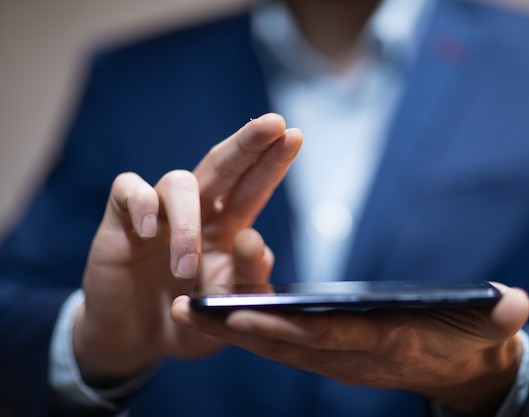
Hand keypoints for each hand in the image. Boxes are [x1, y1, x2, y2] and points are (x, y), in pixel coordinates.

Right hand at [73, 114, 301, 384]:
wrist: (135, 340)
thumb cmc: (188, 320)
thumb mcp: (226, 309)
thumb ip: (245, 281)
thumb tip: (255, 241)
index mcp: (227, 227)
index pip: (253, 187)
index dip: (272, 162)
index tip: (295, 135)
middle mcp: (197, 210)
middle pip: (223, 165)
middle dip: (248, 143)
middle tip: (274, 123)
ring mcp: (159, 211)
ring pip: (178, 182)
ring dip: (187, 224)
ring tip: (186, 271)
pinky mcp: (121, 219)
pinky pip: (129, 189)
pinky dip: (142, 204)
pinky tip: (148, 233)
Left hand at [171, 283, 528, 415]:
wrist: (460, 367)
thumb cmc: (471, 339)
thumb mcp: (491, 327)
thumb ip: (499, 318)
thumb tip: (515, 306)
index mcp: (384, 345)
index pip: (328, 338)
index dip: (286, 328)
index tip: (244, 313)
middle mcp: (351, 356)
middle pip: (286, 342)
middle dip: (237, 326)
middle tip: (189, 307)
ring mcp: (336, 357)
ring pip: (275, 343)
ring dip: (230, 328)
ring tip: (185, 307)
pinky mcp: (329, 352)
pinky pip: (281, 342)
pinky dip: (247, 328)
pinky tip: (217, 312)